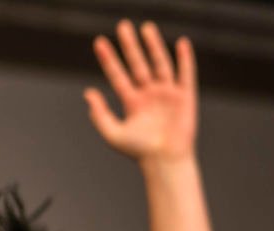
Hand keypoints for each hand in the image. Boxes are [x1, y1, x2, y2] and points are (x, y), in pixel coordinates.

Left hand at [84, 20, 196, 161]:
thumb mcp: (113, 134)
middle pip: (138, 64)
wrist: (165, 161)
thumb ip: (99, 114)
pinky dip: (185, 59)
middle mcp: (150, 95)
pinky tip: (182, 44)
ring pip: (160, 64)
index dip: (109, 59)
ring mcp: (168, 95)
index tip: (99, 42)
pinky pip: (185, 74)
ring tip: (147, 28)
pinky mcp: (185, 98)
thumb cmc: (140, 152)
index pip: (118, 75)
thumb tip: (88, 92)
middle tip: (123, 25)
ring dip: (153, 46)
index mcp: (132, 102)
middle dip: (130, 46)